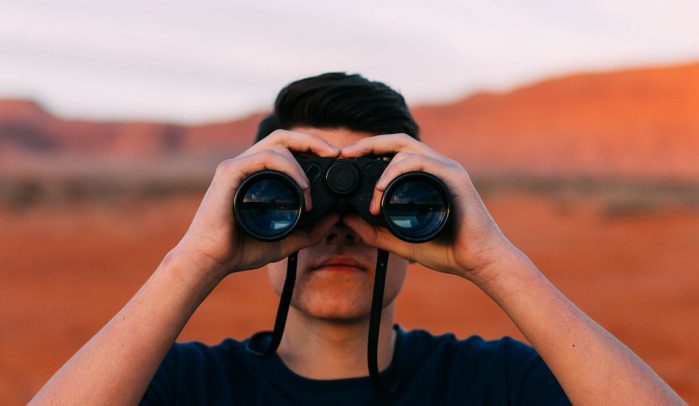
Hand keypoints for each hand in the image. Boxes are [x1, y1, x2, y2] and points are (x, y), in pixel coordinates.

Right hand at [173, 130, 340, 278]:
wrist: (210, 261)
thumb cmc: (240, 250)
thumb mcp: (286, 241)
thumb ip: (310, 231)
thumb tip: (336, 216)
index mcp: (258, 175)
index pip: (287, 148)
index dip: (312, 147)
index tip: (335, 159)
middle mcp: (247, 165)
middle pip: (283, 136)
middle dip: (313, 140)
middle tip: (336, 153)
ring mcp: (237, 166)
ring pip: (277, 144)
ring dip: (301, 163)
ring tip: (310, 190)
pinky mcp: (229, 172)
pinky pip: (264, 157)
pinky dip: (287, 167)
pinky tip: (301, 186)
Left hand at [340, 133, 516, 280]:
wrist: (479, 261)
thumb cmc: (448, 250)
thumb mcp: (400, 242)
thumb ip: (375, 232)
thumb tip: (347, 219)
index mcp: (425, 176)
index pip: (393, 151)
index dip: (368, 150)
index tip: (345, 159)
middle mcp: (436, 167)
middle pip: (397, 141)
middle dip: (369, 143)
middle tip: (345, 154)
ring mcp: (446, 169)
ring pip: (406, 149)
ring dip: (381, 166)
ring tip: (371, 193)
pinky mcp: (454, 176)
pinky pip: (421, 162)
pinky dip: (397, 171)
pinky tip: (383, 188)